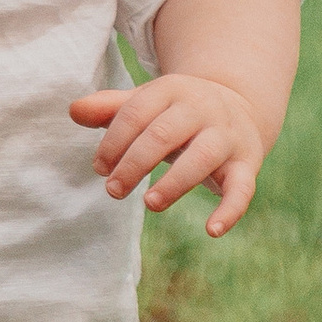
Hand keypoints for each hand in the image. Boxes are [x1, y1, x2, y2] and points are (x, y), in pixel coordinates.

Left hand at [70, 72, 269, 234]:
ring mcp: (226, 136)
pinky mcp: (247, 164)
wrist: (240, 104)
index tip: (100, 168)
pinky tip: (212, 231)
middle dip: (135, 163)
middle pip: (164, 133)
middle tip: (113, 191)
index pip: (136, 113)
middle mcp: (202, 109)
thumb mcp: (147, 104)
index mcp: (172, 90)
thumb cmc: (178, 112)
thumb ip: (111, 109)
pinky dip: (230, 210)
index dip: (114, 141)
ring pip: (201, 157)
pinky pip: (242, 188)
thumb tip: (74, 111)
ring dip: (173, 183)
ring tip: (150, 203)